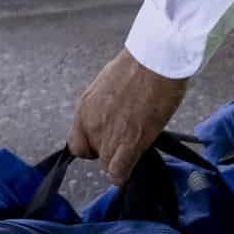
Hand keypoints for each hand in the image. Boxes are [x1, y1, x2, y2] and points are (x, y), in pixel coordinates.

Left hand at [69, 48, 188, 184]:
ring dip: (119, 161)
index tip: (106, 142)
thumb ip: (107, 103)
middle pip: (94, 154)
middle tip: (127, 141)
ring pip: (106, 165)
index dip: (92, 146)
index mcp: (85, 108)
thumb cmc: (141, 64)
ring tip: (135, 150)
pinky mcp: (129, 142)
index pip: (76, 143)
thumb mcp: (111, 82)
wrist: (156, 60)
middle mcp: (91, 124)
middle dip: (109, 151)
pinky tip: (132, 167)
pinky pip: (118, 172)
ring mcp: (109, 135)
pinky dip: (123, 174)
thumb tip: (116, 113)